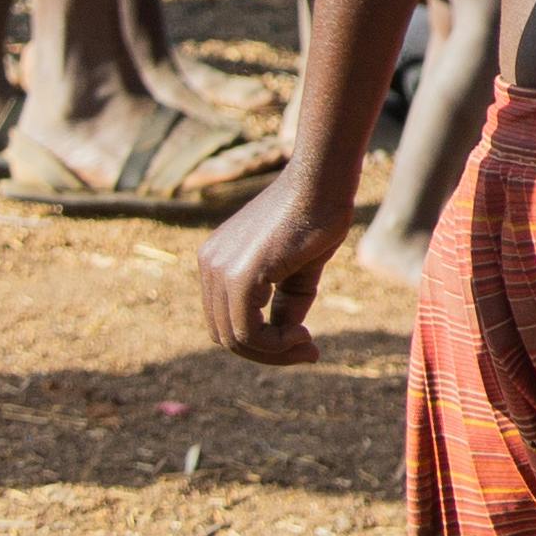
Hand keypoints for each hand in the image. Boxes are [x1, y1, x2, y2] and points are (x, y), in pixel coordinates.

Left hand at [199, 165, 346, 360]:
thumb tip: (285, 341)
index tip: (304, 341)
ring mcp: (219, 270)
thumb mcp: (297, 272)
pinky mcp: (239, 276)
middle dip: (268, 352)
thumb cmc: (318, 216)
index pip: (227, 319)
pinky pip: (247, 331)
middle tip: (308, 351)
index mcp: (217, 261)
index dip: (263, 341)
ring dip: (274, 352)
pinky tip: (303, 335)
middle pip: (226, 335)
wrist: (325, 183)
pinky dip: (276, 345)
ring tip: (308, 345)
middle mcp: (210, 265)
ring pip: (235, 338)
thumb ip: (283, 305)